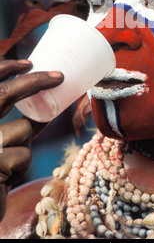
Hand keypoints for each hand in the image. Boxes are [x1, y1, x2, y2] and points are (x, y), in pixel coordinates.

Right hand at [0, 59, 63, 220]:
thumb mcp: (3, 143)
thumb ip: (17, 125)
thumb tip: (49, 104)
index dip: (4, 68)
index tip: (29, 63)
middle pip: (2, 95)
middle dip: (34, 81)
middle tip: (59, 76)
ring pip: (22, 129)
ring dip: (25, 145)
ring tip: (8, 164)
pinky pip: (24, 155)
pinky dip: (22, 166)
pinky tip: (5, 180)